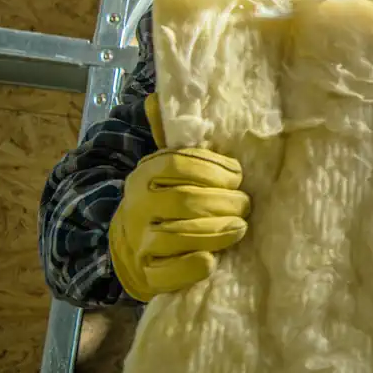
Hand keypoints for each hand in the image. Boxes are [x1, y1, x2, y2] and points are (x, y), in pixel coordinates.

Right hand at [108, 93, 250, 301]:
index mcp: (146, 174)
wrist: (127, 248)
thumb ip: (168, 136)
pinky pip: (170, 273)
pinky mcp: (146, 275)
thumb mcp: (162, 167)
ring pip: (182, 235)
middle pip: (188, 200)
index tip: (238, 175)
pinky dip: (194, 266)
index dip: (216, 169)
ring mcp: (140, 243)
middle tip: (246, 205)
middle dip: (226, 202)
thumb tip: (157, 96)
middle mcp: (138, 206)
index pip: (182, 164)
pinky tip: (212, 260)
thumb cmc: (160, 201)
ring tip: (239, 227)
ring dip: (218, 232)